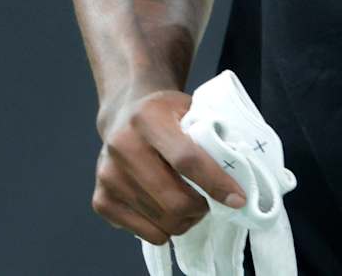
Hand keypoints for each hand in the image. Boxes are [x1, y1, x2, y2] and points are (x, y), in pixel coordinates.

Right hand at [93, 89, 247, 245]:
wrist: (123, 113)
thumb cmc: (165, 113)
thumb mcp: (189, 108)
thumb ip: (210, 133)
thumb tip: (240, 170)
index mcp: (148, 118)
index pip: (187, 159)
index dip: (216, 183)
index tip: (238, 199)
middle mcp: (122, 145)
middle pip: (174, 200)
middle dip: (201, 209)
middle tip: (209, 203)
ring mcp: (108, 175)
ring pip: (163, 221)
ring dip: (186, 220)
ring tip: (190, 204)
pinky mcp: (101, 199)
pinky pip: (145, 233)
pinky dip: (164, 228)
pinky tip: (166, 208)